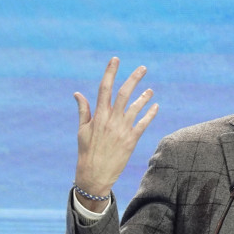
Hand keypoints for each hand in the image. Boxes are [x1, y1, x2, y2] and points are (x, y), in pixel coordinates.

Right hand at [73, 57, 158, 210]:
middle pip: (124, 93)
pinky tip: (155, 106)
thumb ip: (83, 110)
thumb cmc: (87, 151)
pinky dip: (150, 114)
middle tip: (143, 68)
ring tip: (150, 90)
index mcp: (98, 115)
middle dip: (134, 78)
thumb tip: (78, 93)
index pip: (105, 88)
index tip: (115, 59)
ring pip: (137, 107)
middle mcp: (111, 120)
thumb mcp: (82, 130)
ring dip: (144, 96)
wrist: (95, 174)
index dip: (110, 72)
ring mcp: (122, 130)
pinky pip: (144, 123)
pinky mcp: (131, 140)